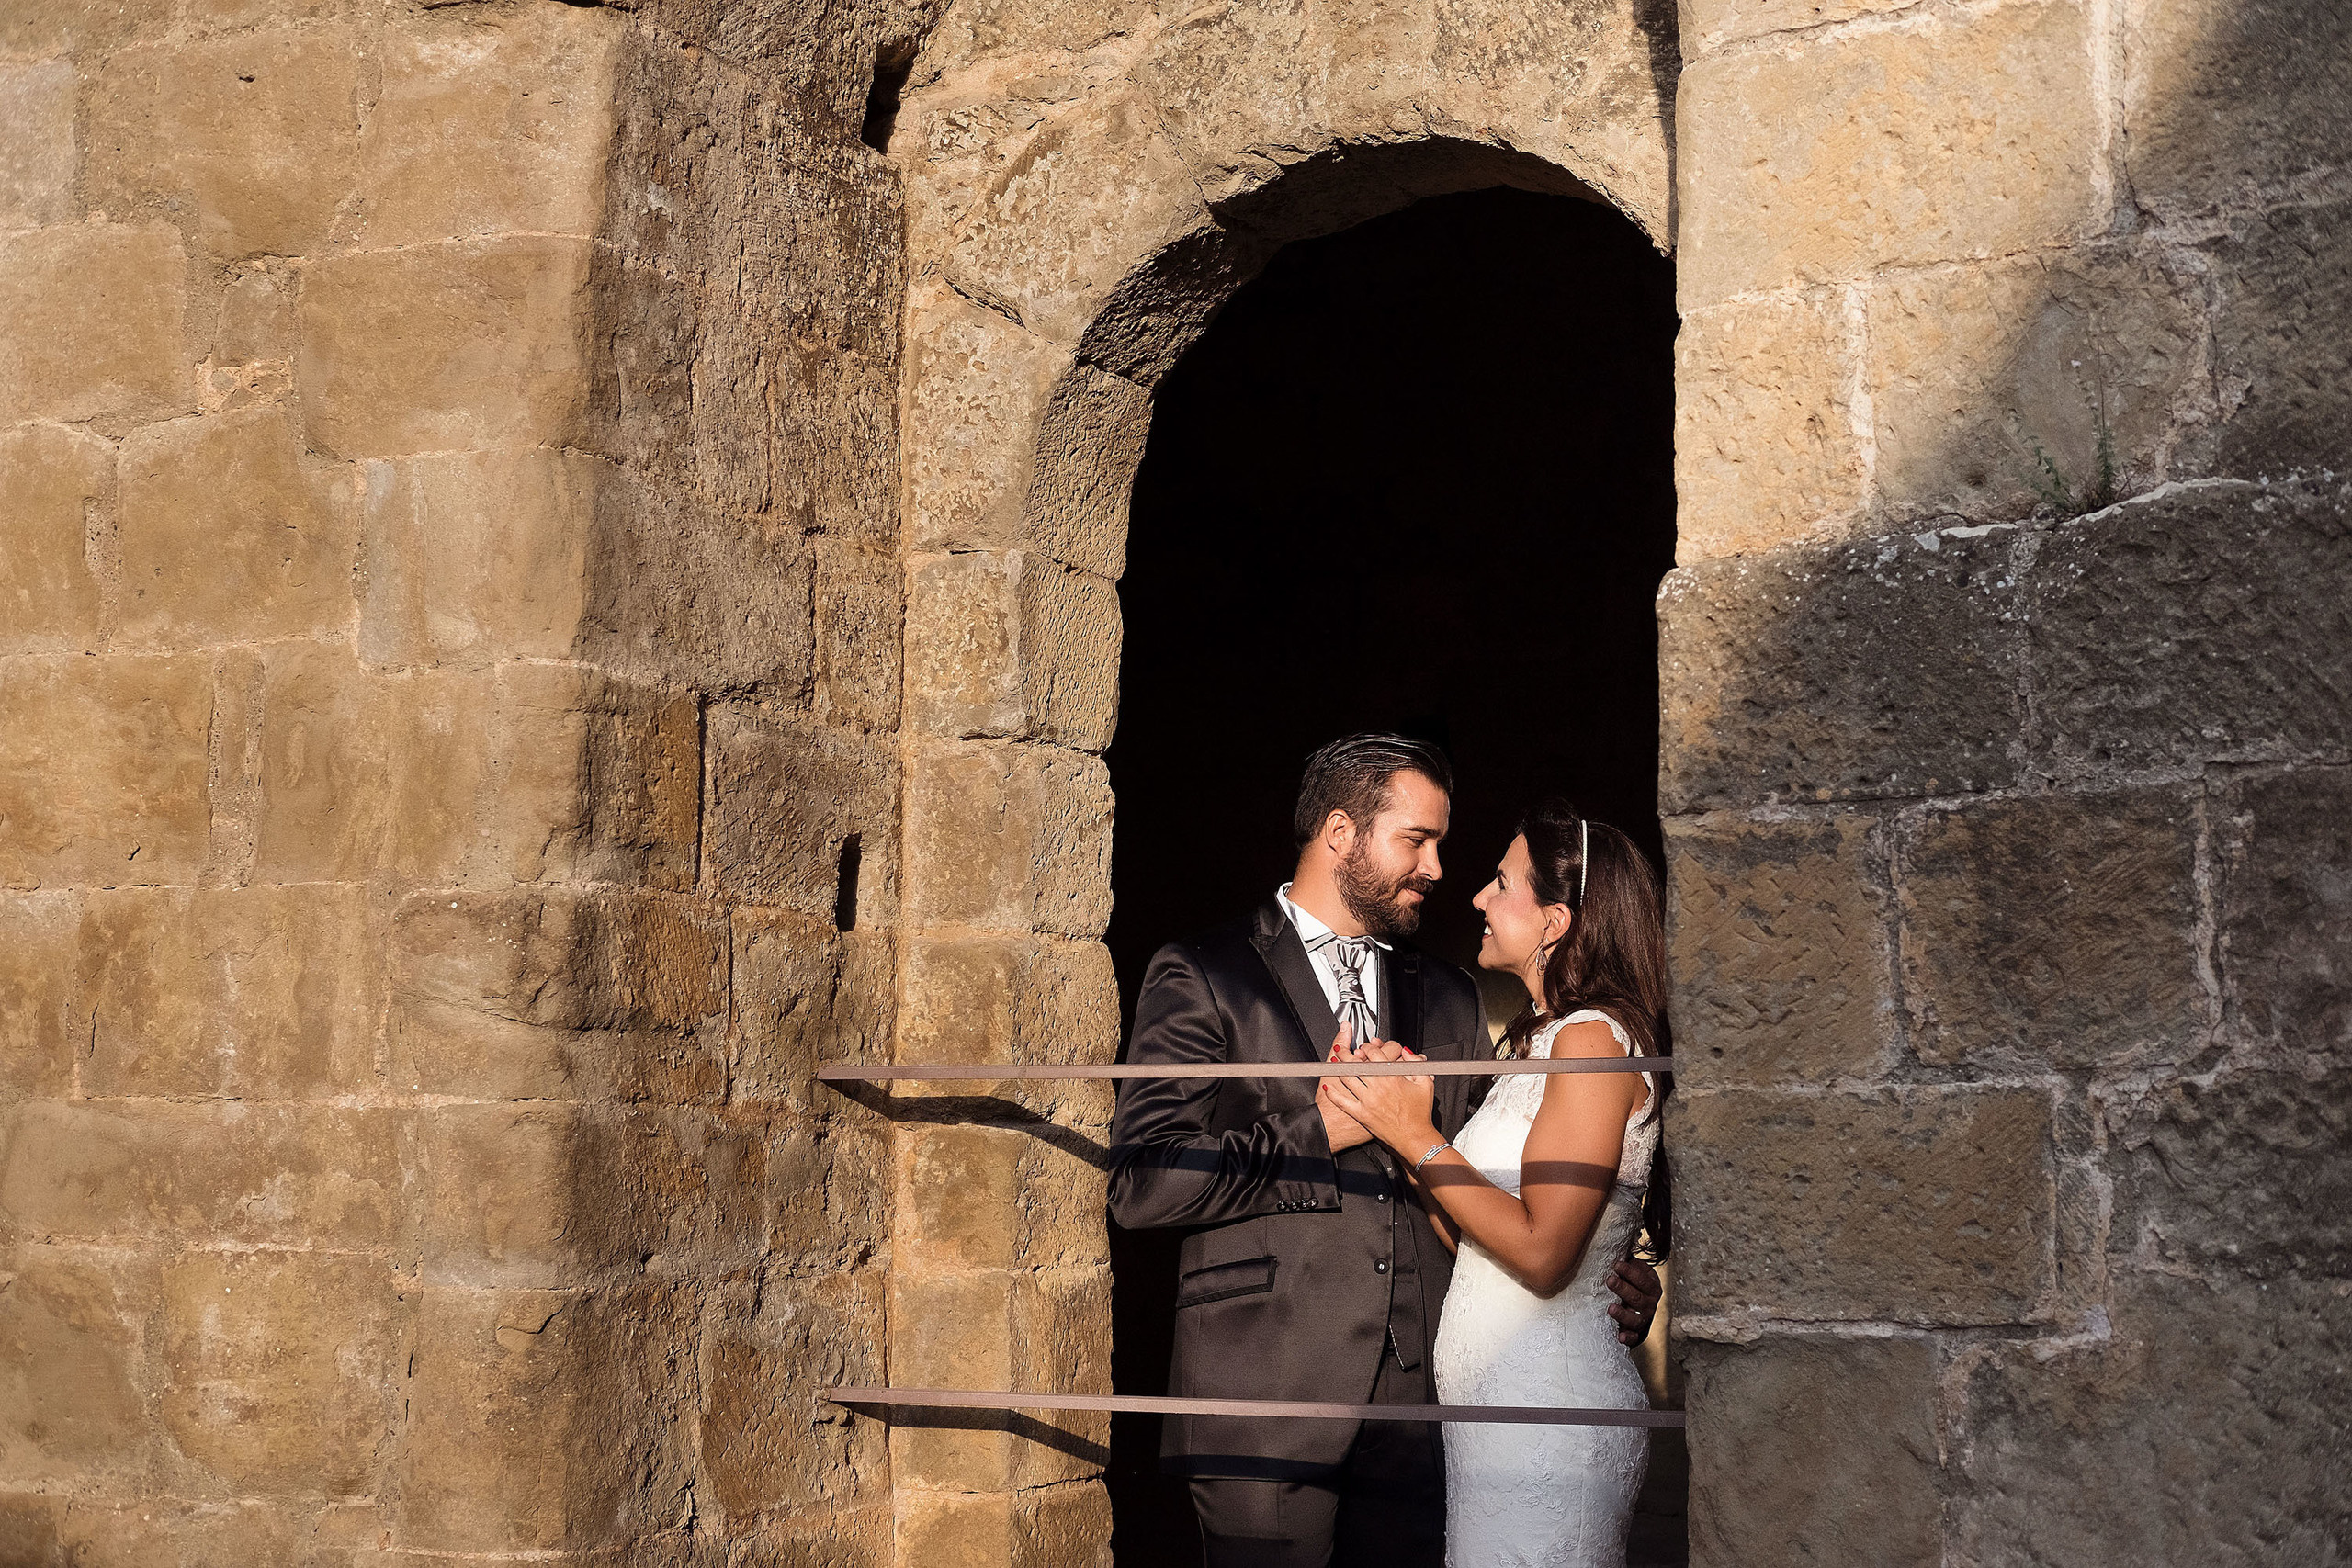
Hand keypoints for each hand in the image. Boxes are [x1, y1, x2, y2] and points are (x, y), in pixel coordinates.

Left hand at [1320, 1036, 1436, 1153]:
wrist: (1414, 1138)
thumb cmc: (1420, 1114)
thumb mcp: (1425, 1083)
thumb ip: (1416, 1064)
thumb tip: (1406, 1052)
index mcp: (1392, 1077)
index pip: (1374, 1053)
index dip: (1367, 1046)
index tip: (1365, 1047)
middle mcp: (1377, 1087)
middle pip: (1356, 1063)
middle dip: (1345, 1054)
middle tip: (1340, 1050)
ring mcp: (1367, 1101)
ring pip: (1347, 1078)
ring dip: (1337, 1068)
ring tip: (1333, 1062)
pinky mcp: (1361, 1114)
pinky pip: (1342, 1101)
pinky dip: (1332, 1093)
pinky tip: (1327, 1086)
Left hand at [1606, 1257, 1660, 1344]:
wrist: (1636, 1310)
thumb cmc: (1630, 1284)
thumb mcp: (1633, 1271)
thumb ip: (1629, 1260)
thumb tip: (1618, 1237)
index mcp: (1652, 1287)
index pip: (1643, 1279)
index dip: (1630, 1272)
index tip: (1616, 1265)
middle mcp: (1650, 1304)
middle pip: (1637, 1298)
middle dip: (1623, 1289)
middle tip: (1609, 1280)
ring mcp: (1644, 1320)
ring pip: (1635, 1319)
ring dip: (1623, 1314)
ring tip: (1610, 1308)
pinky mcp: (1637, 1334)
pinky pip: (1634, 1338)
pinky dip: (1628, 1338)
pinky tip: (1620, 1336)